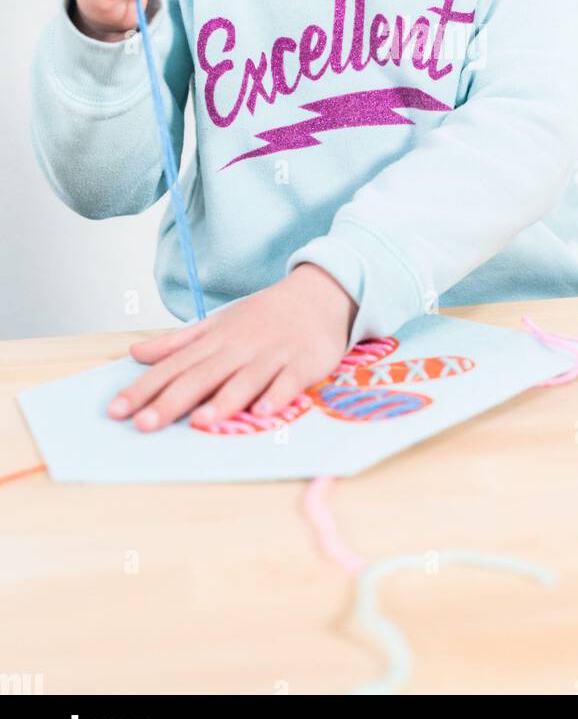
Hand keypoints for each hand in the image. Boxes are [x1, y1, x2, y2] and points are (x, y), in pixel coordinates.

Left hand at [106, 264, 358, 431]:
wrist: (320, 294)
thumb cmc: (264, 316)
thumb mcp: (218, 324)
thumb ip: (177, 342)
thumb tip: (136, 353)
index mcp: (216, 340)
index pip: (173, 366)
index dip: (144, 388)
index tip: (116, 410)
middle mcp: (240, 348)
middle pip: (201, 376)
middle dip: (171, 401)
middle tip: (143, 424)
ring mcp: (272, 356)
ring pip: (244, 381)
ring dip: (223, 401)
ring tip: (199, 421)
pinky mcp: (303, 365)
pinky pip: (288, 383)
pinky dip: (276, 396)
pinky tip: (263, 412)